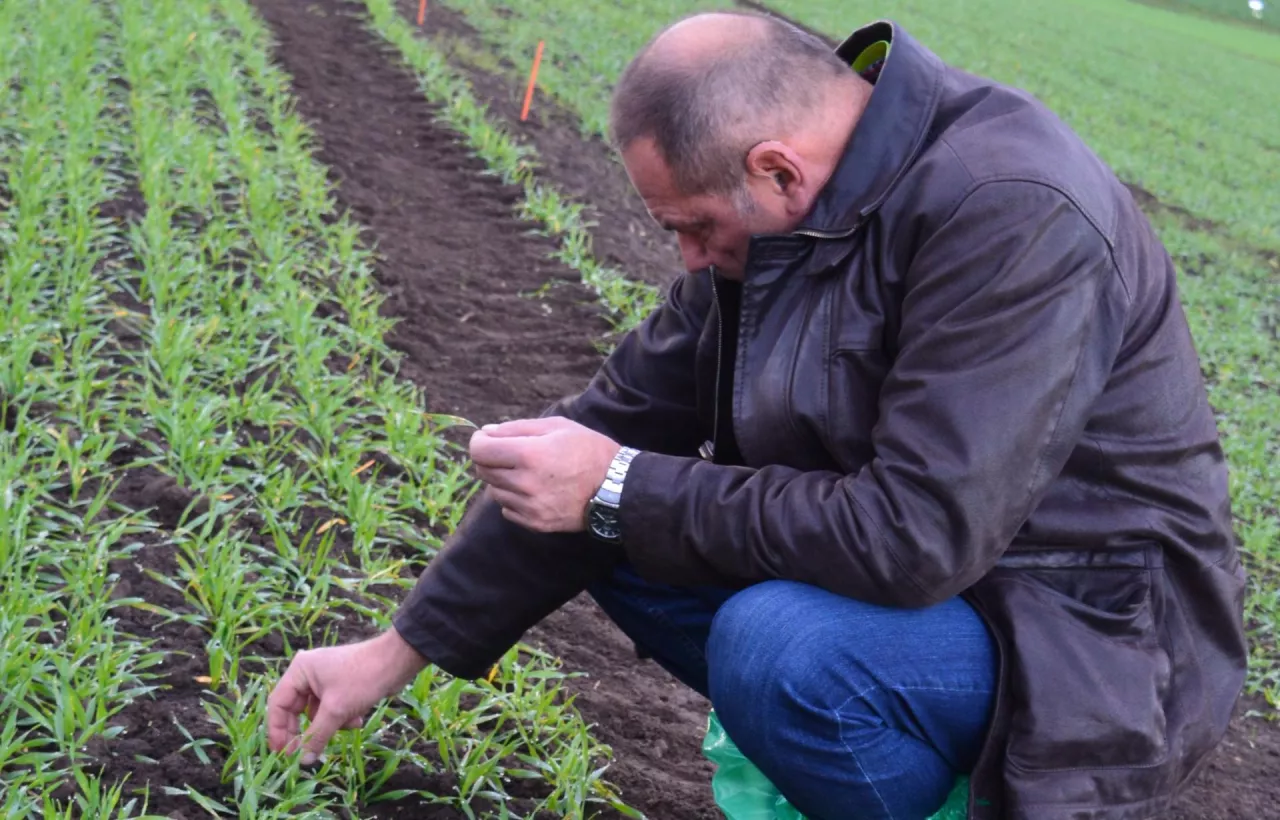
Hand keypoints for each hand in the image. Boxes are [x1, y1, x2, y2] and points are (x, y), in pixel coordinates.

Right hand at [266, 628, 426, 763]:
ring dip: (332, 724)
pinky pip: (332, 709)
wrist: (398, 661)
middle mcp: (309, 673)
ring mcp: (325, 679)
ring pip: (317, 712)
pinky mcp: (341, 686)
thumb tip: (302, 761)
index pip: (278, 704)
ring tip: (349, 724)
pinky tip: (358, 719)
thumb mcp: (336, 710)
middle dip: (309, 730)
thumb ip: (316, 736)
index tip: (281, 754)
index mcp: (300, 670)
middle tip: (306, 753)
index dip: (277, 730)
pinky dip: (343, 717)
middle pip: (297, 710)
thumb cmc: (362, 679)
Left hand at [469, 416, 621, 532]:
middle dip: (491, 459)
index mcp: (528, 454)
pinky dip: (513, 499)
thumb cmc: (588, 450)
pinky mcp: (535, 523)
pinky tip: (534, 490)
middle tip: (510, 453)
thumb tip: (487, 433)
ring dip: (502, 480)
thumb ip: (517, 428)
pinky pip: (507, 509)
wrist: (616, 488)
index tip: (487, 439)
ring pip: (494, 491)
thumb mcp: (557, 426)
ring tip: (527, 473)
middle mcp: (524, 483)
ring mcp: (529, 507)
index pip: (480, 450)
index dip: (479, 441)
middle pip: (483, 471)